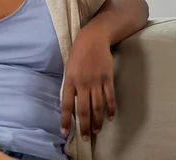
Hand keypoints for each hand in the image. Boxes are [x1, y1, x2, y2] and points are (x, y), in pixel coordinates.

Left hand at [60, 24, 115, 141]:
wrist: (93, 38)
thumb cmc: (78, 54)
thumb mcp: (69, 68)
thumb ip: (70, 86)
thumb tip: (70, 104)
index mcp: (69, 80)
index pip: (65, 104)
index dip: (65, 119)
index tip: (65, 132)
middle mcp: (82, 82)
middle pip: (83, 109)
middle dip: (84, 126)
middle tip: (85, 138)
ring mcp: (96, 81)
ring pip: (97, 106)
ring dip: (97, 121)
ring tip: (97, 131)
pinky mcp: (107, 78)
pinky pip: (110, 97)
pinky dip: (110, 109)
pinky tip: (110, 117)